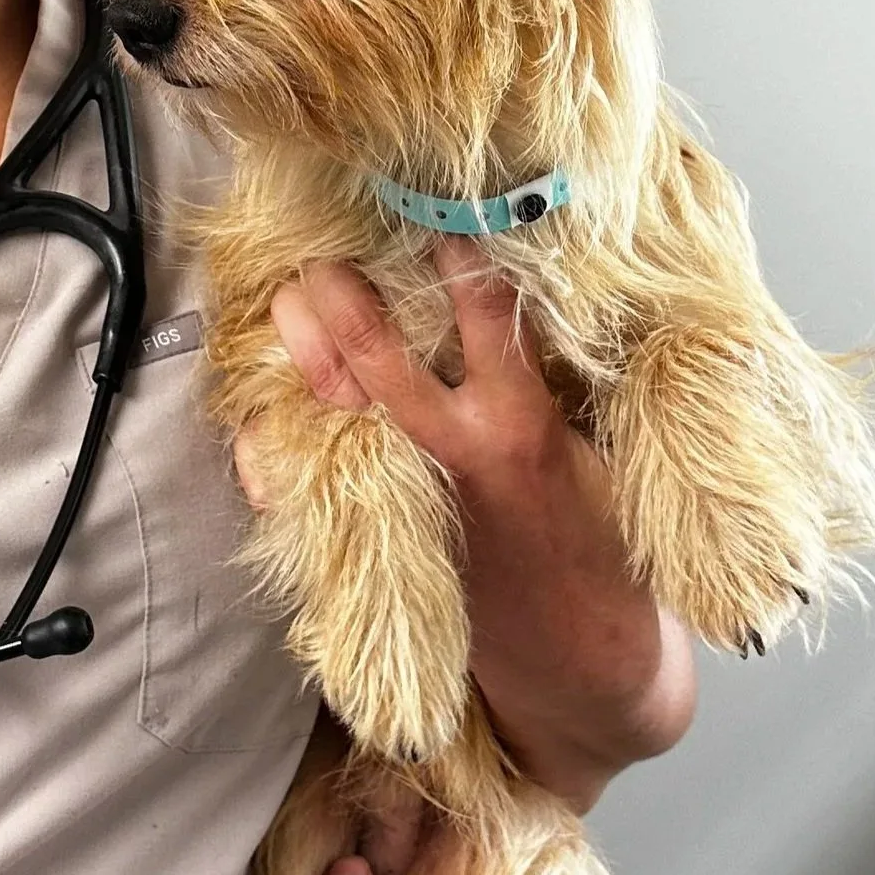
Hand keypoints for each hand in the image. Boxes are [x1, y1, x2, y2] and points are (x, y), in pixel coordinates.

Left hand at [239, 236, 696, 811]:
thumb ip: (568, 383)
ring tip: (290, 299)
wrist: (586, 670)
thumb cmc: (611, 554)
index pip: (485, 312)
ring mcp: (410, 500)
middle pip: (377, 356)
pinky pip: (307, 486)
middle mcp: (455, 459)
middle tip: (320, 250)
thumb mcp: (614, 455)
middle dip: (342, 297)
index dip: (455, 250)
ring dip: (304, 351)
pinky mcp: (381, 541)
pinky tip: (260, 415)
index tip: (434, 205)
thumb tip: (538, 295)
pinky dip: (276, 447)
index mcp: (524, 430)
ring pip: (335, 410)